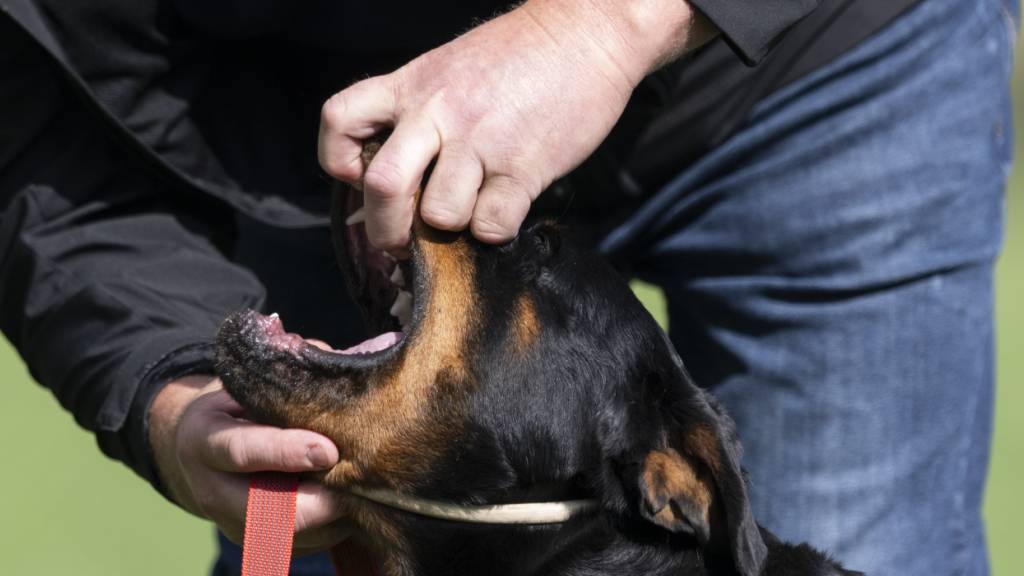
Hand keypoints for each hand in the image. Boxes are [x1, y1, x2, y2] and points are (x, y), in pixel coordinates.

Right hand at [149, 375, 349, 553]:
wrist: (203, 451)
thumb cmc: (239, 405)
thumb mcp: (252, 383)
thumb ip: (293, 378)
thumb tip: (347, 369)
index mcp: (205, 440)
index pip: (243, 451)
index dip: (286, 452)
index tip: (329, 450)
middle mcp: (212, 491)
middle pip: (270, 511)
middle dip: (321, 500)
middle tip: (362, 478)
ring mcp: (234, 525)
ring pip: (294, 536)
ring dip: (335, 515)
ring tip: (366, 484)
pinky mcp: (259, 544)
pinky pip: (307, 545)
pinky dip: (336, 526)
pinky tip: (356, 497)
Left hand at [318, 0, 714, 251]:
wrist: (586, 33)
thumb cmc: (519, 55)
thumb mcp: (450, 67)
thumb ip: (420, 110)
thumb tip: (406, 172)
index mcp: (411, 85)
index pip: (340, 120)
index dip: (337, 160)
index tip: (358, 176)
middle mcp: (438, 113)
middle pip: (382, 186)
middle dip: (386, 230)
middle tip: (400, 243)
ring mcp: (481, 141)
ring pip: (439, 214)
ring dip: (451, 229)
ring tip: (469, 213)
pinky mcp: (524, 167)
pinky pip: (492, 224)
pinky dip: (495, 231)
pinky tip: (505, 210)